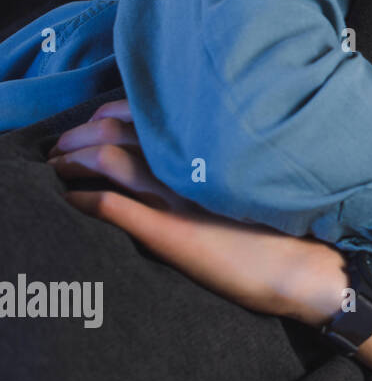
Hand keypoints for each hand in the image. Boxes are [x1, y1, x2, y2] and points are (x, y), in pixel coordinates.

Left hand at [49, 98, 347, 325]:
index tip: (96, 122)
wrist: (306, 265)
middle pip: (118, 132)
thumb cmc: (294, 224)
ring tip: (57, 168)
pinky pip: (110, 206)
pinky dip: (83, 199)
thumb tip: (204, 149)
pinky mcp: (168, 232)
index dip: (109, 115)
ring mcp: (177, 196)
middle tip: (62, 146)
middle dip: (80, 135)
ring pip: (108, 161)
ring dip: (73, 162)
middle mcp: (191, 163)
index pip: (145, 116)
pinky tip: (71, 201)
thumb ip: (231, 157)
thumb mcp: (263, 178)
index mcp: (212, 147)